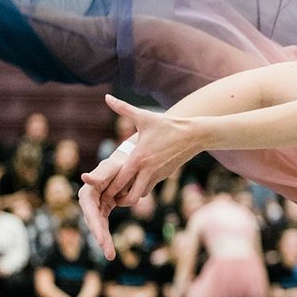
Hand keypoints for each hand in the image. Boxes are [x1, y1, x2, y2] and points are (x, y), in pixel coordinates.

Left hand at [81, 94, 199, 223]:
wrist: (194, 134)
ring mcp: (158, 175)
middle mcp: (148, 170)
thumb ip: (123, 108)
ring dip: (132, 195)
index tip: (102, 191)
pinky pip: (150, 187)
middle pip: (132, 196)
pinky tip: (135, 182)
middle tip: (111, 197)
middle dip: (120, 200)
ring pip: (142, 195)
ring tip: (121, 190)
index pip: (120, 181)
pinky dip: (142, 188)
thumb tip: (107, 96)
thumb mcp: (144, 116)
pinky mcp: (166, 175)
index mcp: (139, 158)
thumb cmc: (167, 124)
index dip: (110, 189)